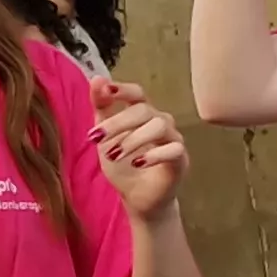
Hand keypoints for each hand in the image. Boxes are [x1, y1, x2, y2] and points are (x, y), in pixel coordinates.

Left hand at [92, 77, 188, 220]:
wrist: (136, 197)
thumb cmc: (123, 165)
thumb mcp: (104, 137)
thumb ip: (101, 109)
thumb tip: (97, 79)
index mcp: (142, 114)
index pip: (137, 93)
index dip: (123, 89)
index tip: (106, 91)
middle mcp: (160, 122)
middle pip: (143, 110)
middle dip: (117, 123)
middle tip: (96, 137)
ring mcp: (173, 139)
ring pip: (159, 126)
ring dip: (132, 139)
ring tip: (113, 155)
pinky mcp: (180, 159)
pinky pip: (174, 149)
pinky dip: (154, 154)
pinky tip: (137, 162)